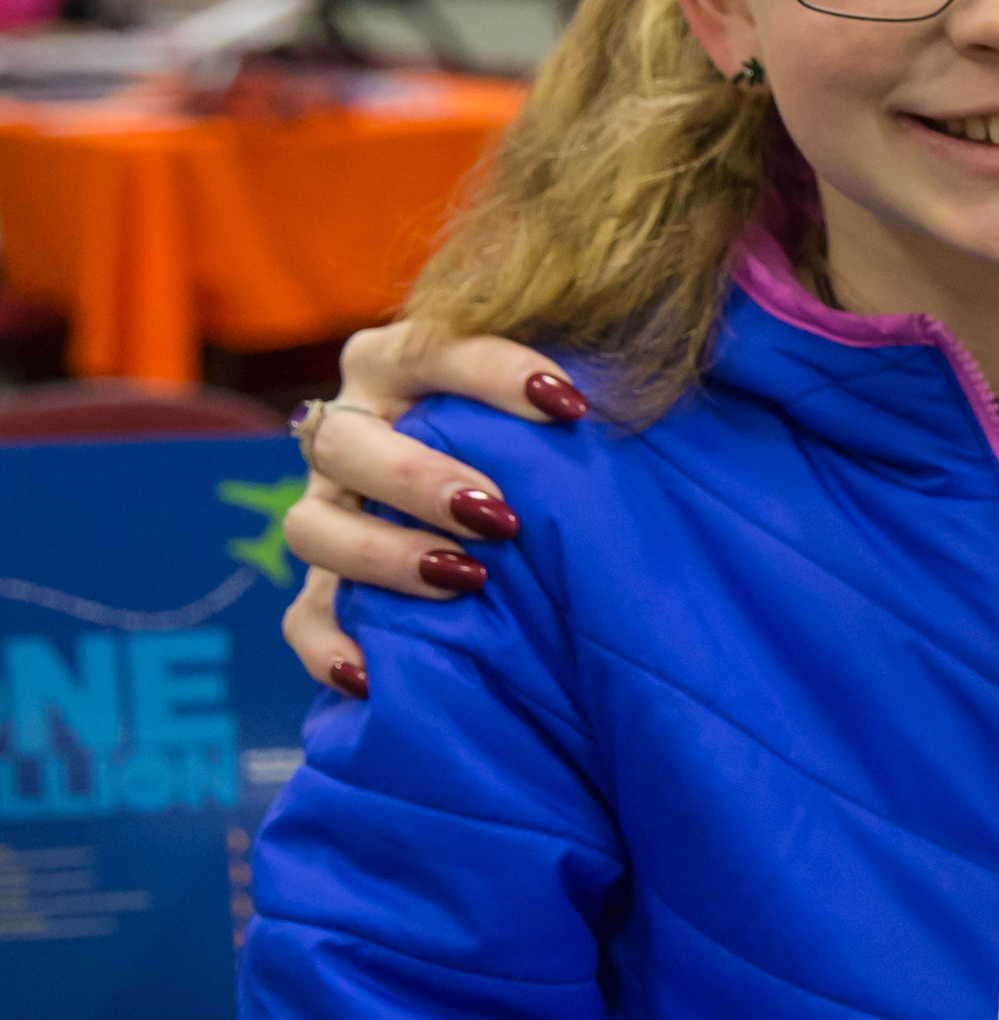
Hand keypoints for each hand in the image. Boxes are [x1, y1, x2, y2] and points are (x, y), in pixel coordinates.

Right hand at [282, 325, 587, 695]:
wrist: (511, 495)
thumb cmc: (553, 433)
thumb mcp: (565, 395)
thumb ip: (585, 381)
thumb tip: (675, 366)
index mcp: (403, 363)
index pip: (430, 348)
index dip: (495, 372)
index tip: (572, 406)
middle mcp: (353, 427)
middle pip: (347, 442)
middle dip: (420, 478)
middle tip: (501, 516)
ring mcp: (327, 506)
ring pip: (311, 527)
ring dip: (382, 555)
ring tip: (467, 580)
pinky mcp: (323, 583)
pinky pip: (302, 618)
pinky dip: (329, 645)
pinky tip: (376, 671)